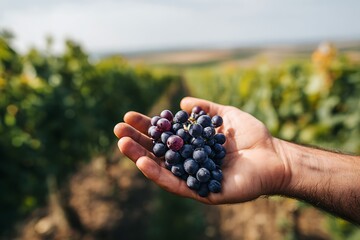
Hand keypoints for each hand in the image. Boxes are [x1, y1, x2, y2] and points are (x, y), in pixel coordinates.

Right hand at [113, 97, 288, 203]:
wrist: (275, 157)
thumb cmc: (253, 136)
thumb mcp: (226, 115)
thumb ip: (206, 109)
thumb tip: (183, 103)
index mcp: (194, 145)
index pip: (165, 136)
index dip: (148, 126)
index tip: (130, 115)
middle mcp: (190, 161)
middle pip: (158, 152)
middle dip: (138, 140)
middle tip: (118, 129)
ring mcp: (194, 178)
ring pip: (162, 169)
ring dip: (140, 157)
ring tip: (122, 144)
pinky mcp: (201, 193)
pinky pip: (176, 185)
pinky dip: (159, 175)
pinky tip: (143, 163)